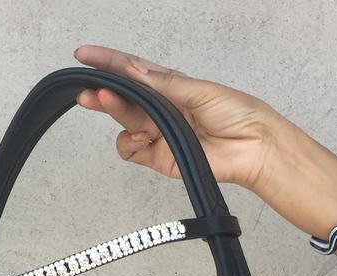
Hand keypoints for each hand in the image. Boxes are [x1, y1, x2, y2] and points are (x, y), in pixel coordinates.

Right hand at [72, 45, 280, 192]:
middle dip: (102, 92)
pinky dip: (128, 143)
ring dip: (113, 112)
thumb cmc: (237, 113)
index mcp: (170, 85)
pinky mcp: (159, 158)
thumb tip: (133, 69)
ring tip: (106, 103)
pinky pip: (131, 150)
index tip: (84, 55)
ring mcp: (158, 134)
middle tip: (85, 90)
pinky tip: (138, 138)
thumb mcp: (199, 89)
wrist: (253, 148)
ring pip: (124, 122)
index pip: (133, 70)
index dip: (108, 62)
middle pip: (123, 98)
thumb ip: (163, 84)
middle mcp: (161, 109)